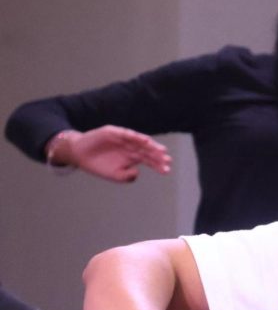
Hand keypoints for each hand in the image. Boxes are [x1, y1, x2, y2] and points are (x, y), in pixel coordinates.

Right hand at [49, 126, 171, 181]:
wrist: (79, 155)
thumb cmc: (99, 165)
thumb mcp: (114, 175)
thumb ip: (126, 177)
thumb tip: (137, 172)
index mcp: (133, 157)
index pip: (149, 160)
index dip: (158, 164)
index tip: (166, 170)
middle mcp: (131, 147)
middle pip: (148, 150)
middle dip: (158, 155)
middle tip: (167, 159)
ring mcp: (123, 139)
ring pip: (139, 141)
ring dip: (150, 145)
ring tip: (159, 150)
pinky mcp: (113, 132)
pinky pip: (125, 133)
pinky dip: (134, 136)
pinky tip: (143, 140)